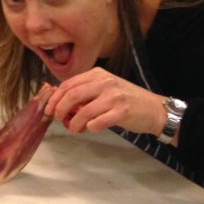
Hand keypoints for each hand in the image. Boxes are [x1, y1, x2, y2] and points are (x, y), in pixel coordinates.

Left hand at [44, 67, 167, 139]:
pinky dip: (90, 128)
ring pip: (83, 112)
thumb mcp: (104, 89)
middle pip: (72, 96)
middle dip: (60, 110)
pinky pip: (97, 123)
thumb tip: (59, 103)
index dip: (55, 99)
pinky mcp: (122, 111)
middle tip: (59, 120)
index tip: (49, 110)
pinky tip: (92, 128)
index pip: (67, 85)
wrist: (154, 109)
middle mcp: (105, 82)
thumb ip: (84, 93)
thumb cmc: (126, 100)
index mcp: (97, 74)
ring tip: (75, 129)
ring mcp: (114, 96)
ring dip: (74, 124)